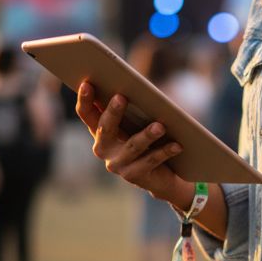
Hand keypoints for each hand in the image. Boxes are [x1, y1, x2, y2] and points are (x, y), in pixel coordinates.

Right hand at [75, 81, 188, 203]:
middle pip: (106, 128)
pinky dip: (165, 151)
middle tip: (121, 97)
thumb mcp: (136, 122)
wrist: (159, 176)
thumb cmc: (146, 139)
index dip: (84, 100)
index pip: (86, 114)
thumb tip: (134, 86)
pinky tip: (177, 145)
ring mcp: (117, 164)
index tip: (87, 84)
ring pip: (132, 146)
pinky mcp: (134, 176)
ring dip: (147, 135)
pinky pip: (151, 161)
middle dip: (113, 112)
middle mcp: (103, 148)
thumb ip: (130, 108)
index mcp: (99, 131)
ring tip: (160, 126)